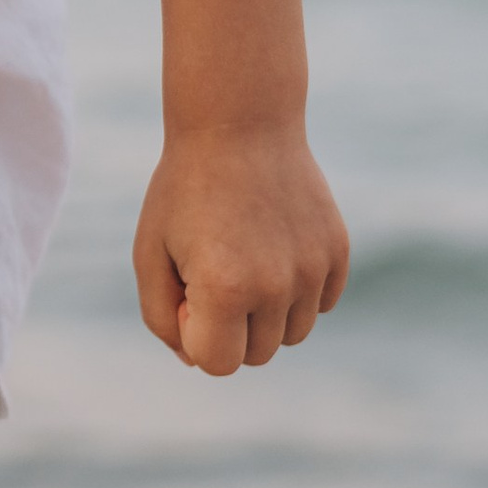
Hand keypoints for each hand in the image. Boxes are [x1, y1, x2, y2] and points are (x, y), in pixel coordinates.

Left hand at [133, 123, 349, 375]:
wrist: (239, 124)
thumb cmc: (184, 192)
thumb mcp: (149, 254)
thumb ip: (163, 319)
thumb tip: (198, 358)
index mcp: (225, 290)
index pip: (216, 364)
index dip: (194, 332)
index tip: (187, 288)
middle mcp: (277, 286)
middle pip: (256, 355)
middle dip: (230, 328)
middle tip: (213, 268)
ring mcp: (313, 270)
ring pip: (293, 334)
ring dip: (266, 313)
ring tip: (245, 258)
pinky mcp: (338, 253)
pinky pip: (320, 304)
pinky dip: (297, 291)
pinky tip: (274, 246)